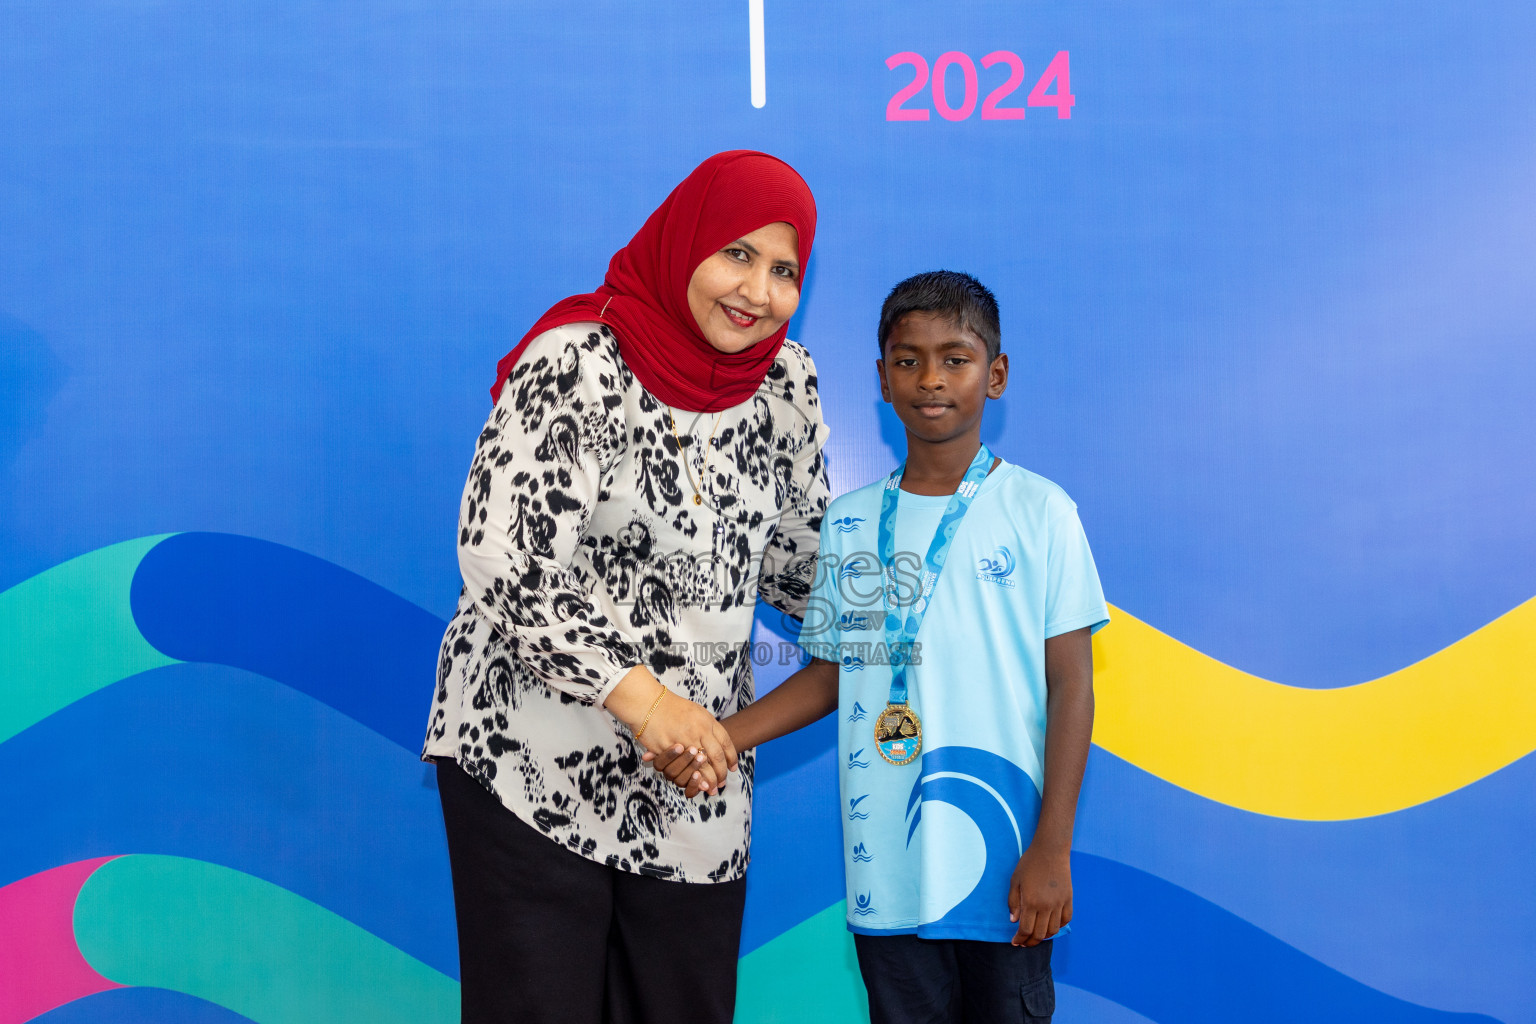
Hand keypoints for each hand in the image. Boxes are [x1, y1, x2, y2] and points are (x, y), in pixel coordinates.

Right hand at [606, 668, 736, 791]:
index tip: (733, 767)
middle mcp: (700, 731)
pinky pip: (683, 766)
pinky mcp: (670, 748)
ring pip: (704, 764)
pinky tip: (696, 782)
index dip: (731, 757)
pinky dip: (692, 777)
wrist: (649, 702)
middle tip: (722, 782)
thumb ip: (708, 726)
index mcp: (707, 721)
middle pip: (717, 756)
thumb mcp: (696, 711)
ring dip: (709, 778)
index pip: (726, 742)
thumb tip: (719, 742)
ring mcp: (686, 740)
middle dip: (721, 772)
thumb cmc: (672, 706)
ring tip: (712, 787)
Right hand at [642, 743, 715, 797]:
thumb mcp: (678, 737)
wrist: (704, 744)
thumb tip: (645, 757)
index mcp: (664, 762)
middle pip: (671, 772)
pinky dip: (694, 784)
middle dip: (683, 760)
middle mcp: (670, 773)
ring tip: (701, 758)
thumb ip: (663, 744)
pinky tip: (700, 774)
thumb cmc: (688, 738)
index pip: (659, 763)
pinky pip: (689, 793)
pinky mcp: (691, 789)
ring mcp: (680, 781)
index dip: (669, 755)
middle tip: (694, 749)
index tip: (680, 745)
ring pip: (680, 781)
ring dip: (691, 769)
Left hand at [1008, 843, 1071, 946]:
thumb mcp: (1015, 881)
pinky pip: (1066, 919)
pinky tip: (1050, 925)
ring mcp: (1060, 903)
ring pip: (1054, 930)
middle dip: (1030, 942)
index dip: (1020, 939)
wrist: (1050, 850)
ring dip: (1044, 936)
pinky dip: (1058, 926)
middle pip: (1040, 934)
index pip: (1026, 929)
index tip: (1015, 942)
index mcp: (1031, 902)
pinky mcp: (1069, 899)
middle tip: (1024, 943)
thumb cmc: (1029, 864)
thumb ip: (1013, 902)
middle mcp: (1047, 906)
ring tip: (1036, 934)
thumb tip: (1014, 921)